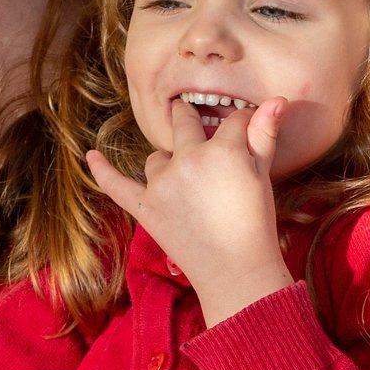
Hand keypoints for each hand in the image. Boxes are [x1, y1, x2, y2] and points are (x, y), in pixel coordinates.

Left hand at [86, 98, 293, 326]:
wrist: (236, 270)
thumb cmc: (255, 223)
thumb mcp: (264, 176)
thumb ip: (265, 134)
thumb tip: (278, 99)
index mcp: (222, 149)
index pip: (232, 121)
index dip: (241, 123)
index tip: (244, 128)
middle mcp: (188, 159)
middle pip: (185, 124)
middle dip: (189, 117)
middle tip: (191, 116)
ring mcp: (163, 183)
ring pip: (158, 157)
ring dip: (167, 160)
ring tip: (183, 176)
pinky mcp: (146, 206)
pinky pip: (117, 185)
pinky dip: (102, 171)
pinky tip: (91, 156)